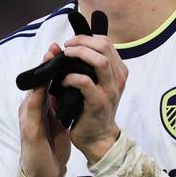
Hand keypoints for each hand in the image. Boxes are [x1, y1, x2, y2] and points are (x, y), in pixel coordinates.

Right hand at [18, 43, 71, 176]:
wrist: (43, 173)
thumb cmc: (50, 146)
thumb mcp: (57, 120)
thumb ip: (60, 104)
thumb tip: (71, 86)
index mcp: (39, 106)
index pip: (45, 82)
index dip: (52, 66)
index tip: (61, 49)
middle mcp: (31, 109)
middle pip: (37, 82)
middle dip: (46, 64)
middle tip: (55, 47)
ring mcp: (28, 118)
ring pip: (33, 91)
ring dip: (41, 74)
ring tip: (49, 58)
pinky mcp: (29, 131)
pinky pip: (34, 110)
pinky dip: (39, 96)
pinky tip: (44, 85)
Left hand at [60, 33, 127, 163]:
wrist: (99, 138)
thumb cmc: (91, 109)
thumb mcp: (92, 84)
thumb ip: (81, 65)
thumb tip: (57, 47)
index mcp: (118, 71)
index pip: (106, 42)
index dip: (86, 38)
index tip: (71, 43)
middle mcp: (118, 78)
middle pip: (104, 46)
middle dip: (82, 42)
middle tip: (66, 47)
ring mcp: (110, 90)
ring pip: (100, 61)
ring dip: (79, 54)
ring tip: (66, 57)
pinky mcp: (99, 102)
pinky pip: (85, 82)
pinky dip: (72, 77)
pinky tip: (64, 81)